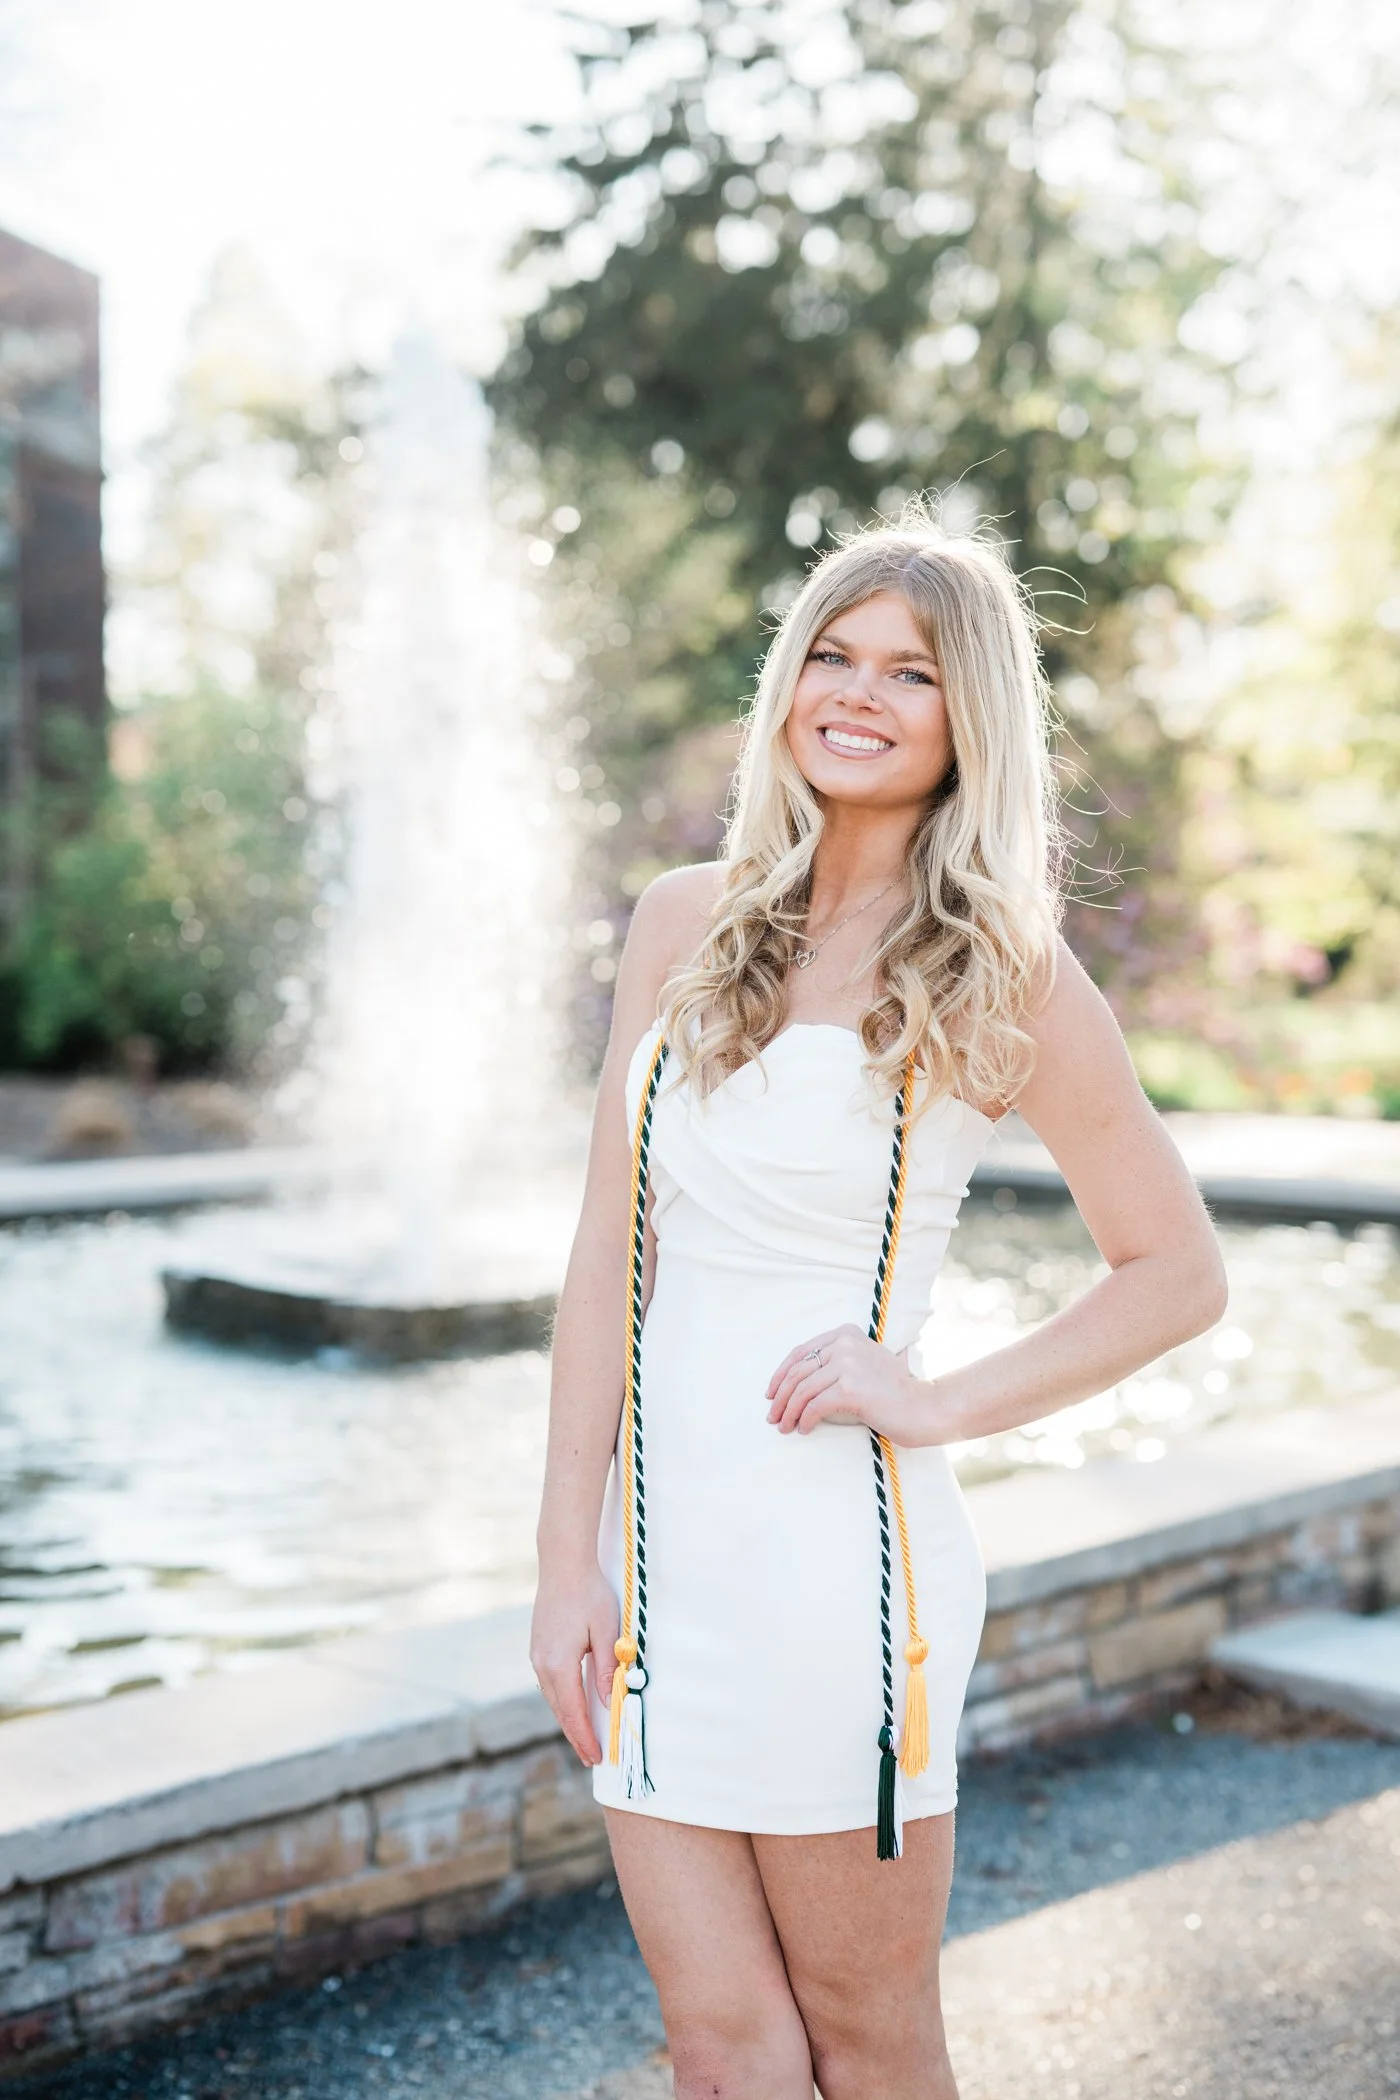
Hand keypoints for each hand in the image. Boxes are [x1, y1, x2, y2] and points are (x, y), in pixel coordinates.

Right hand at [529, 1560, 619, 1766]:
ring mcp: (537, 1655)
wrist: (562, 1563)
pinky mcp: (538, 1647)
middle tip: (591, 1757)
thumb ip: (606, 1668)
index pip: (573, 1712)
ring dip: (568, 1719)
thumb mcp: (606, 1631)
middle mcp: (542, 1664)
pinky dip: (562, 1700)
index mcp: (559, 1664)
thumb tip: (608, 1703)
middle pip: (560, 1710)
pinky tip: (572, 1705)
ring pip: (553, 1698)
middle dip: (575, 1735)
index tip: (596, 1757)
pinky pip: (550, 1683)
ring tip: (583, 1737)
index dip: (585, 1737)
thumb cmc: (588, 1594)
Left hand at [766, 1324, 934, 1442]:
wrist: (924, 1406)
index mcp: (846, 1334)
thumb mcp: (864, 1363)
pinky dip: (805, 1420)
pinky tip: (804, 1429)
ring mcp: (848, 1365)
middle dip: (780, 1397)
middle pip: (797, 1372)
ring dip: (789, 1412)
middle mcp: (845, 1344)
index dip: (781, 1375)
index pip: (800, 1352)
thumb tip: (795, 1383)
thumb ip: (836, 1362)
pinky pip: (815, 1406)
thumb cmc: (894, 1391)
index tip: (772, 1393)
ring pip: (803, 1390)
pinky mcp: (850, 1389)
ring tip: (784, 1427)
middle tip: (773, 1416)